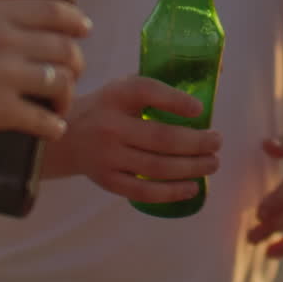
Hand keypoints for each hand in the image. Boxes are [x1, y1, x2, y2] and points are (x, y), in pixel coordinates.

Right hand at [0, 0, 88, 144]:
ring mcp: (5, 74)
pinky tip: (52, 130)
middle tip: (71, 76)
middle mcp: (6, 39)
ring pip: (63, 83)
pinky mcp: (0, 109)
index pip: (55, 10)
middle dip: (76, 65)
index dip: (76, 22)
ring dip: (67, 97)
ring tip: (60, 107)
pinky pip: (45, 119)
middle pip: (66, 49)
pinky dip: (54, 127)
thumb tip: (20, 24)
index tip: (84, 30)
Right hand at [47, 76, 222, 204]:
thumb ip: (157, 90)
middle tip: (217, 142)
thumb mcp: (124, 89)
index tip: (200, 110)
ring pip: (156, 167)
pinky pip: (143, 191)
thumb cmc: (109, 109)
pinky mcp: (107, 181)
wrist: (65, 137)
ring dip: (191, 168)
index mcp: (117, 96)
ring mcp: (108, 156)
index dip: (176, 101)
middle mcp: (111, 126)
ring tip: (212, 164)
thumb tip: (208, 91)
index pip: (148, 93)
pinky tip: (192, 187)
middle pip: (161, 138)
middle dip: (196, 143)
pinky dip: (171, 192)